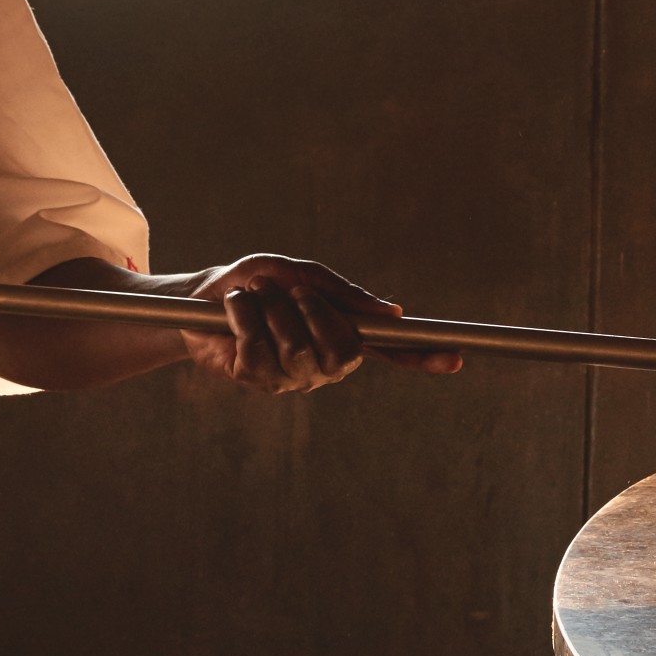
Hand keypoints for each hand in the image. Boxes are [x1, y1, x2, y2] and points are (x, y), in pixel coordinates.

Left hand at [173, 255, 462, 394]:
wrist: (200, 297)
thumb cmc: (256, 283)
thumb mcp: (299, 274)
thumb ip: (341, 293)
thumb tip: (391, 314)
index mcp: (341, 335)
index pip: (390, 351)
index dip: (422, 356)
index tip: (456, 357)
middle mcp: (322, 363)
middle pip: (341, 350)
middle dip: (312, 312)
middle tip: (289, 292)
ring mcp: (290, 377)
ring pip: (296, 349)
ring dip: (270, 310)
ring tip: (252, 297)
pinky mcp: (254, 380)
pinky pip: (258, 350)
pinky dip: (242, 317)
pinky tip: (233, 313)